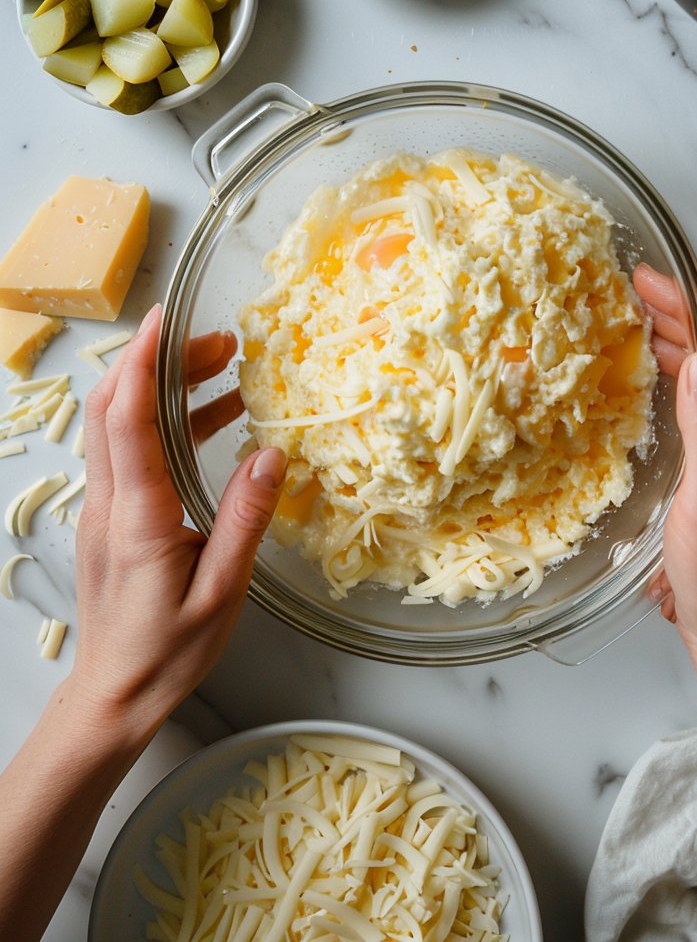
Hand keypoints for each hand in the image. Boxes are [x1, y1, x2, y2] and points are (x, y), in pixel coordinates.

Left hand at [69, 304, 286, 747]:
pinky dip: (164, 419)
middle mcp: (111, 503)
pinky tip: (213, 419)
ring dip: (163, 386)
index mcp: (137, 517)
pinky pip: (129, 449)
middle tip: (217, 342)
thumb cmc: (166, 653)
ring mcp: (105, 507)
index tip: (164, 320)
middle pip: (115, 407)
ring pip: (118, 424)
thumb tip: (271, 455)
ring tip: (223, 367)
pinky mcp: (113, 515)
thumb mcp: (222, 593)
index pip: (128, 421)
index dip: (143, 363)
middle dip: (160, 360)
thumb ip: (244, 521)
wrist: (114, 694)